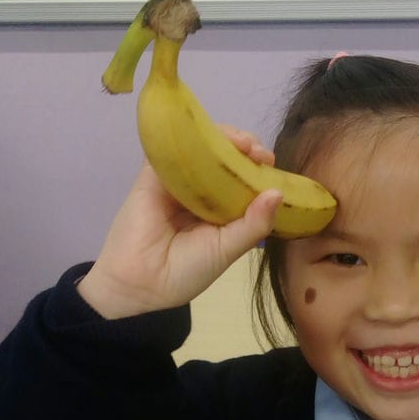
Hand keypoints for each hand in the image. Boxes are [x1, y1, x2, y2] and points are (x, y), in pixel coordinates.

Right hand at [78, 130, 280, 318]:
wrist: (140, 282)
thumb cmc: (186, 271)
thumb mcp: (227, 250)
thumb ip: (253, 225)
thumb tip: (277, 193)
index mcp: (221, 211)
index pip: (243, 181)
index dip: (259, 170)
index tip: (271, 166)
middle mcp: (202, 192)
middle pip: (225, 159)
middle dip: (246, 150)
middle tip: (259, 153)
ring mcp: (178, 181)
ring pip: (203, 149)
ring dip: (225, 139)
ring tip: (243, 144)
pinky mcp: (154, 173)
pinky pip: (173, 149)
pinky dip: (192, 137)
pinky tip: (210, 138)